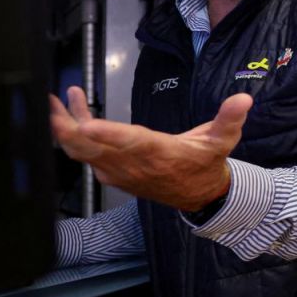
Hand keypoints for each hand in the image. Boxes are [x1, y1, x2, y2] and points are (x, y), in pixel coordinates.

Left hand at [49, 86, 251, 210]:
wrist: (200, 197)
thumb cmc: (207, 164)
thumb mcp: (223, 140)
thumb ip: (229, 118)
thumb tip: (243, 99)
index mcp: (157, 152)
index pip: (127, 142)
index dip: (105, 133)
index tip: (86, 122)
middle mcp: (132, 164)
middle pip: (89, 148)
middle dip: (66, 126)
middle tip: (52, 101)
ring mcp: (119, 171)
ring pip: (82, 152)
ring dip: (65, 128)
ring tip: (58, 102)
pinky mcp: (113, 174)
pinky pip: (86, 157)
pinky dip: (75, 138)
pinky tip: (74, 118)